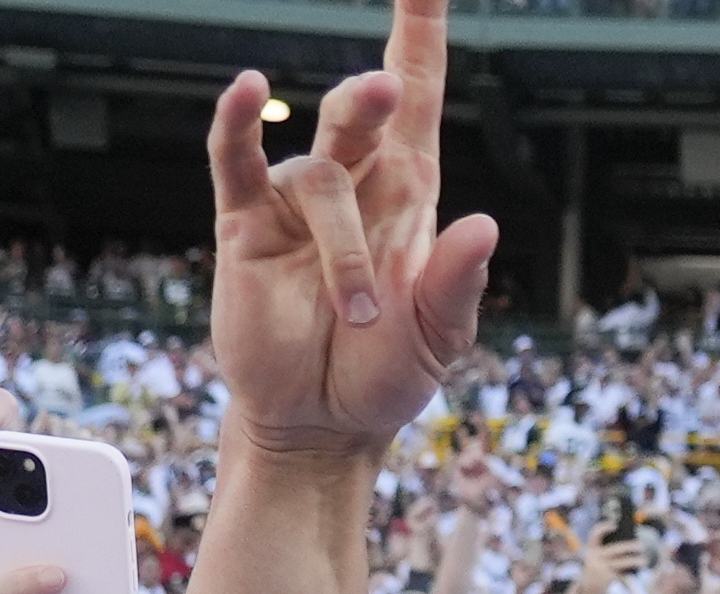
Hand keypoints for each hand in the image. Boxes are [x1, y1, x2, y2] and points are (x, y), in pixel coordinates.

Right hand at [198, 6, 497, 468]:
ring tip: (361, 314)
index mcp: (408, 193)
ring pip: (319, 176)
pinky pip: (235, 158)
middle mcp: (353, 181)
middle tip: (386, 91)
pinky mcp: (244, 224)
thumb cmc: (385, 377)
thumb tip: (484, 227)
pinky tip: (249, 91)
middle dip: (374, 95)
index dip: (419, 29)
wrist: (319, 427)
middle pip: (362, 108)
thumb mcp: (439, 339)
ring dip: (343, 247)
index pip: (416, 89)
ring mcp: (295, 200)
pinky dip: (237, 122)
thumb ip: (457, 284)